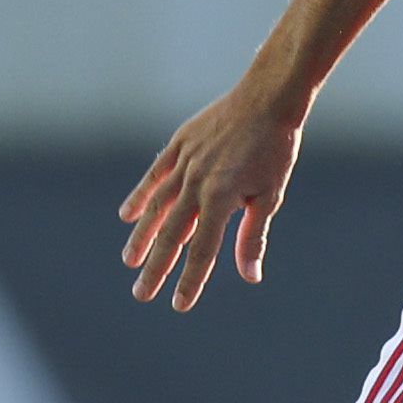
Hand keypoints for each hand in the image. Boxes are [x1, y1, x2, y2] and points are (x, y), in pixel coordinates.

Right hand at [120, 74, 312, 309]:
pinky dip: (141, 195)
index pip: (202, 251)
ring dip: (143, 236)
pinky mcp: (180, 144)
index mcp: (221, 199)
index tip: (179, 305)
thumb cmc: (275, 149)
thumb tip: (249, 276)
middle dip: (157, 267)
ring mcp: (184, 163)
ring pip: (157, 207)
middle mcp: (196, 184)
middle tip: (142, 294)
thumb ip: (252, 237)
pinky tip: (128, 215)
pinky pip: (155, 175)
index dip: (191, 280)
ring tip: (130, 261)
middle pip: (172, 234)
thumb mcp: (269, 195)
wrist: (267, 98)